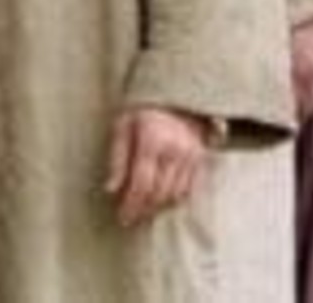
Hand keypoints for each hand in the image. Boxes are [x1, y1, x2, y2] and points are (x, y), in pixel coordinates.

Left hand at [104, 106, 211, 227]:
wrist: (176, 94)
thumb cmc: (143, 110)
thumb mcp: (122, 126)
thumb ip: (117, 158)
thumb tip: (111, 189)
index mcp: (152, 140)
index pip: (141, 183)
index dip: (131, 204)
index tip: (122, 216)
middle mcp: (175, 150)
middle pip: (158, 193)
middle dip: (143, 209)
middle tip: (130, 217)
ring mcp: (191, 155)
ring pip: (175, 195)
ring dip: (158, 207)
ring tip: (144, 211)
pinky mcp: (202, 158)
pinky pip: (190, 189)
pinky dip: (176, 199)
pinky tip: (163, 201)